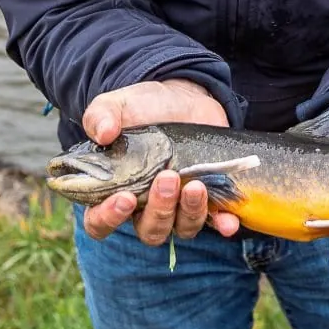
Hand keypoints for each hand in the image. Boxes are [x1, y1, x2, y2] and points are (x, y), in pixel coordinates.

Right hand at [78, 79, 241, 246]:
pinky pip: (215, 221)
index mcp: (114, 190)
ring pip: (182, 228)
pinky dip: (222, 224)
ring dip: (190, 212)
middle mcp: (145, 207)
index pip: (100, 221)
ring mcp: (178, 206)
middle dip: (159, 210)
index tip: (125, 198)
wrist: (183, 98)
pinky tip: (228, 220)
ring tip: (195, 184)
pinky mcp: (206, 199)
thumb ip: (101, 116)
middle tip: (168, 177)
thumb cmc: (142, 107)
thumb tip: (102, 134)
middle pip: (148, 230)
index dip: (109, 218)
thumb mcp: (117, 105)